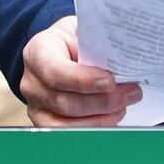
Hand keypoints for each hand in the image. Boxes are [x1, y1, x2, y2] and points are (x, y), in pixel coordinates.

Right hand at [19, 17, 136, 127]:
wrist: (61, 50)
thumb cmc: (74, 40)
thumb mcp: (84, 30)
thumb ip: (98, 41)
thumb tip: (125, 54)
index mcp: (38, 51)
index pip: (55, 71)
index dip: (83, 80)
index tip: (111, 81)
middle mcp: (32, 81)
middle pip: (64, 101)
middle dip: (102, 102)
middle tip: (131, 93)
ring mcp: (36, 105)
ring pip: (68, 122)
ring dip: (102, 117)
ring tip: (124, 105)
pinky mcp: (44, 122)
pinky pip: (68, 133)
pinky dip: (93, 127)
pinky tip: (111, 117)